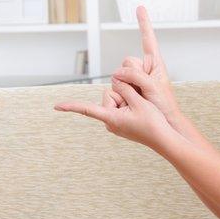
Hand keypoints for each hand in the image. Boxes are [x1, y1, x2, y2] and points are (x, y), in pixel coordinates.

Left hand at [54, 76, 178, 152]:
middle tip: (137, 105)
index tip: (56, 107)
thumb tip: (115, 79)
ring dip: (128, 99)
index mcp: (110, 118)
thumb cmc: (152, 122)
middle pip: (109, 94)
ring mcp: (115, 123)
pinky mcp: (121, 123)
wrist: (164, 139)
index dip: (71, 107)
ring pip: (117, 98)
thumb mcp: (138, 99)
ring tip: (141, 110)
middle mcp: (109, 122)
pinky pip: (122, 105)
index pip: (86, 110)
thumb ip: (124, 86)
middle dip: (122, 93)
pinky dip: (130, 103)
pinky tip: (140, 111)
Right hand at [112, 6, 181, 122]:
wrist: (164, 123)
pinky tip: (130, 100)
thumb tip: (116, 73)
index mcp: (155, 64)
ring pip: (119, 75)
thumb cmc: (164, 105)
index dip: (144, 23)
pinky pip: (116, 86)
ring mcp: (135, 80)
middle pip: (126, 61)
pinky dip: (120, 92)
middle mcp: (143, 69)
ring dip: (126, 86)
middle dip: (130, 73)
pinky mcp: (128, 91)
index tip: (140, 7)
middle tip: (143, 89)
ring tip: (141, 98)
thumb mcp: (153, 86)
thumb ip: (135, 76)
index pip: (148, 39)